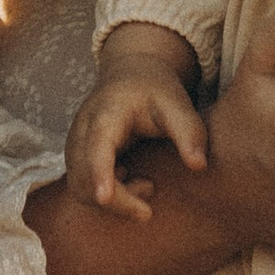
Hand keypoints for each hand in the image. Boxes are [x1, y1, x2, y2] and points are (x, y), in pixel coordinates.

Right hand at [67, 40, 208, 222]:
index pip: (97, 147)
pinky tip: (131, 180)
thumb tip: (199, 166)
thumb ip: (190, 133)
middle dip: (117, 199)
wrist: (132, 74)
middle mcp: (82, 130)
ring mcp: (75, 145)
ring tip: (147, 185)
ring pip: (80, 187)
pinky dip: (106, 194)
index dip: (99, 173)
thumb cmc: (155, 90)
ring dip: (113, 199)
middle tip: (152, 190)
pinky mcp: (77, 157)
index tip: (104, 198)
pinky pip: (82, 187)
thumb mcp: (177, 104)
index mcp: (106, 113)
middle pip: (84, 176)